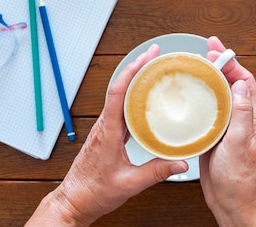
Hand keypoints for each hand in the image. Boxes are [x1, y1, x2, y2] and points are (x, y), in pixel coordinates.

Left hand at [26, 43, 188, 226]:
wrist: (74, 201)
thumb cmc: (93, 192)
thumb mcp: (129, 184)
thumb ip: (157, 172)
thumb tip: (181, 163)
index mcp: (107, 132)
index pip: (118, 92)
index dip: (132, 71)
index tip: (146, 58)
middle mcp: (105, 125)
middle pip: (120, 88)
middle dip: (138, 67)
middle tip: (156, 55)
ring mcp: (105, 128)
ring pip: (120, 96)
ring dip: (136, 80)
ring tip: (154, 69)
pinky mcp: (107, 134)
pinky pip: (121, 109)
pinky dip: (134, 97)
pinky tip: (146, 97)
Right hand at [200, 36, 255, 226]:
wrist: (230, 201)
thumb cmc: (240, 177)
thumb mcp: (241, 142)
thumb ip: (242, 113)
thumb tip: (241, 84)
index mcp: (250, 116)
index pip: (244, 81)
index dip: (232, 62)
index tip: (218, 50)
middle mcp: (239, 118)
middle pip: (230, 83)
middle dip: (219, 63)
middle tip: (205, 50)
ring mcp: (225, 125)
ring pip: (217, 94)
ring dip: (208, 78)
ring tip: (195, 64)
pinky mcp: (212, 134)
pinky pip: (206, 110)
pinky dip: (198, 97)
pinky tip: (188, 94)